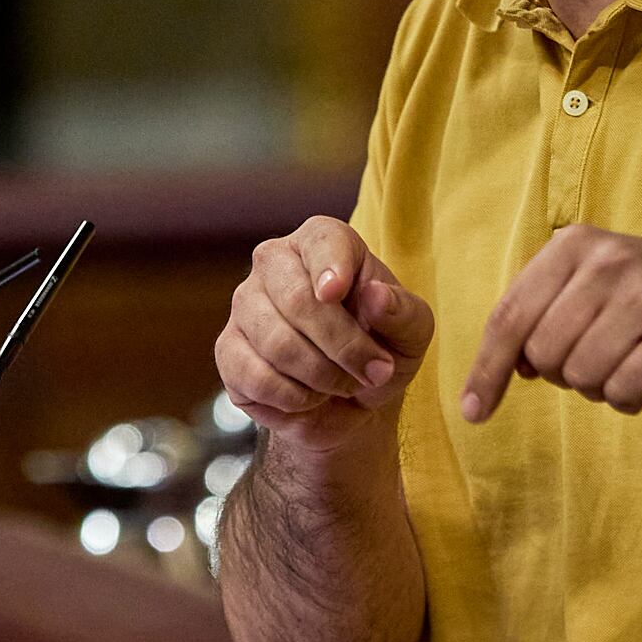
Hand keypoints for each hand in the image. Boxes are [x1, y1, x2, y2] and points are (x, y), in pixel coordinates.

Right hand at [216, 216, 434, 454]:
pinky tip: (310, 398)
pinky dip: (294, 399)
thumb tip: (376, 295)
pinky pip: (256, 378)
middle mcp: (275, 263)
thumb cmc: (382, 348)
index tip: (335, 293)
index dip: (329, 266)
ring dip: (323, 378)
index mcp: (323, 242)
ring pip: (277, 343)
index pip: (321, 241)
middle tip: (373, 373)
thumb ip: (403, 312)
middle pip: (297, 299)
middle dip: (343, 347)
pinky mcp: (228, 350)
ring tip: (344, 385)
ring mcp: (245, 305)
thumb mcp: (412, 333)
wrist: (351, 399)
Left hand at [462, 225, 641, 421]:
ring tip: (631, 360)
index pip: (511, 315)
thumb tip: (503, 369)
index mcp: (577, 244)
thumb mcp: (594, 285)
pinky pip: (622, 393)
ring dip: (600, 386)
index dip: (487, 369)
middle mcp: (611, 261)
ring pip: (581, 377)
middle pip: (543, 354)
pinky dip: (630, 398)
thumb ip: (543, 314)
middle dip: (563, 373)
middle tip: (601, 356)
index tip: (473, 410)